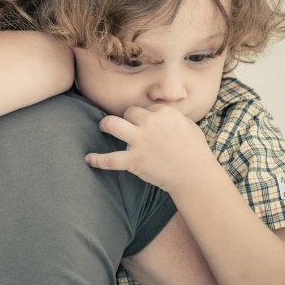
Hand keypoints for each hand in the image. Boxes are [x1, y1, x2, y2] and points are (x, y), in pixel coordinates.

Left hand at [85, 104, 217, 191]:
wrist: (196, 176)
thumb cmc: (195, 151)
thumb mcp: (189, 125)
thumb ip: (172, 117)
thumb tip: (161, 112)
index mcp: (164, 113)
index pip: (146, 108)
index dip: (145, 116)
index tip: (146, 125)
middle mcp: (150, 123)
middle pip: (128, 112)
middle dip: (127, 119)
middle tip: (126, 127)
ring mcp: (140, 141)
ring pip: (112, 124)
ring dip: (105, 125)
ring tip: (102, 128)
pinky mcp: (134, 160)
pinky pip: (109, 159)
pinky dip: (97, 160)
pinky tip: (88, 159)